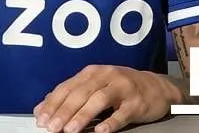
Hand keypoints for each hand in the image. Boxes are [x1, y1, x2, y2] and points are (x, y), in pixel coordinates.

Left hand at [34, 65, 180, 132]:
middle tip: (52, 127)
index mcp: (92, 72)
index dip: (53, 103)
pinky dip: (110, 122)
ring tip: (70, 130)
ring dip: (83, 116)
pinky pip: (122, 113)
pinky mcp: (137, 102)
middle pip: (81, 93)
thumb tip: (42, 109)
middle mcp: (106, 76)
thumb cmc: (120, 88)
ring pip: (99, 100)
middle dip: (64, 111)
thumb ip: (70, 95)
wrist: (157, 87)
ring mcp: (122, 88)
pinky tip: (100, 131)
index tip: (41, 119)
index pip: (67, 87)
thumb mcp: (94, 86)